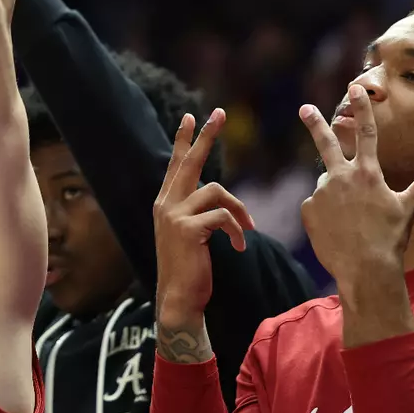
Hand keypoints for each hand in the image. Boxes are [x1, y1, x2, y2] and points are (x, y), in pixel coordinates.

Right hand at [153, 109, 254, 362]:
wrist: (178, 298)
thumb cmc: (189, 269)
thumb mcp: (189, 234)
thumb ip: (197, 211)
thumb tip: (218, 197)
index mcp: (166, 202)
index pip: (176, 163)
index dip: (184, 139)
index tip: (192, 116)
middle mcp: (166, 202)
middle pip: (190, 161)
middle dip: (206, 136)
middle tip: (219, 113)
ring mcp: (174, 214)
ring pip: (216, 191)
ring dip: (239, 210)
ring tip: (247, 229)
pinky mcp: (187, 229)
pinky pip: (222, 216)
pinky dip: (236, 230)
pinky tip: (238, 246)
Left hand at [299, 84, 413, 287]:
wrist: (365, 269)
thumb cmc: (391, 238)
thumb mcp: (409, 208)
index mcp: (368, 173)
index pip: (367, 133)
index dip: (363, 109)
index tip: (356, 88)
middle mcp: (341, 176)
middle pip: (327, 143)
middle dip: (316, 122)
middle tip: (304, 108)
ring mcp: (322, 192)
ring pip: (328, 184)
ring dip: (337, 193)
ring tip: (351, 218)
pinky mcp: (308, 208)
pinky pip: (317, 205)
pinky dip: (326, 212)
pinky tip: (338, 228)